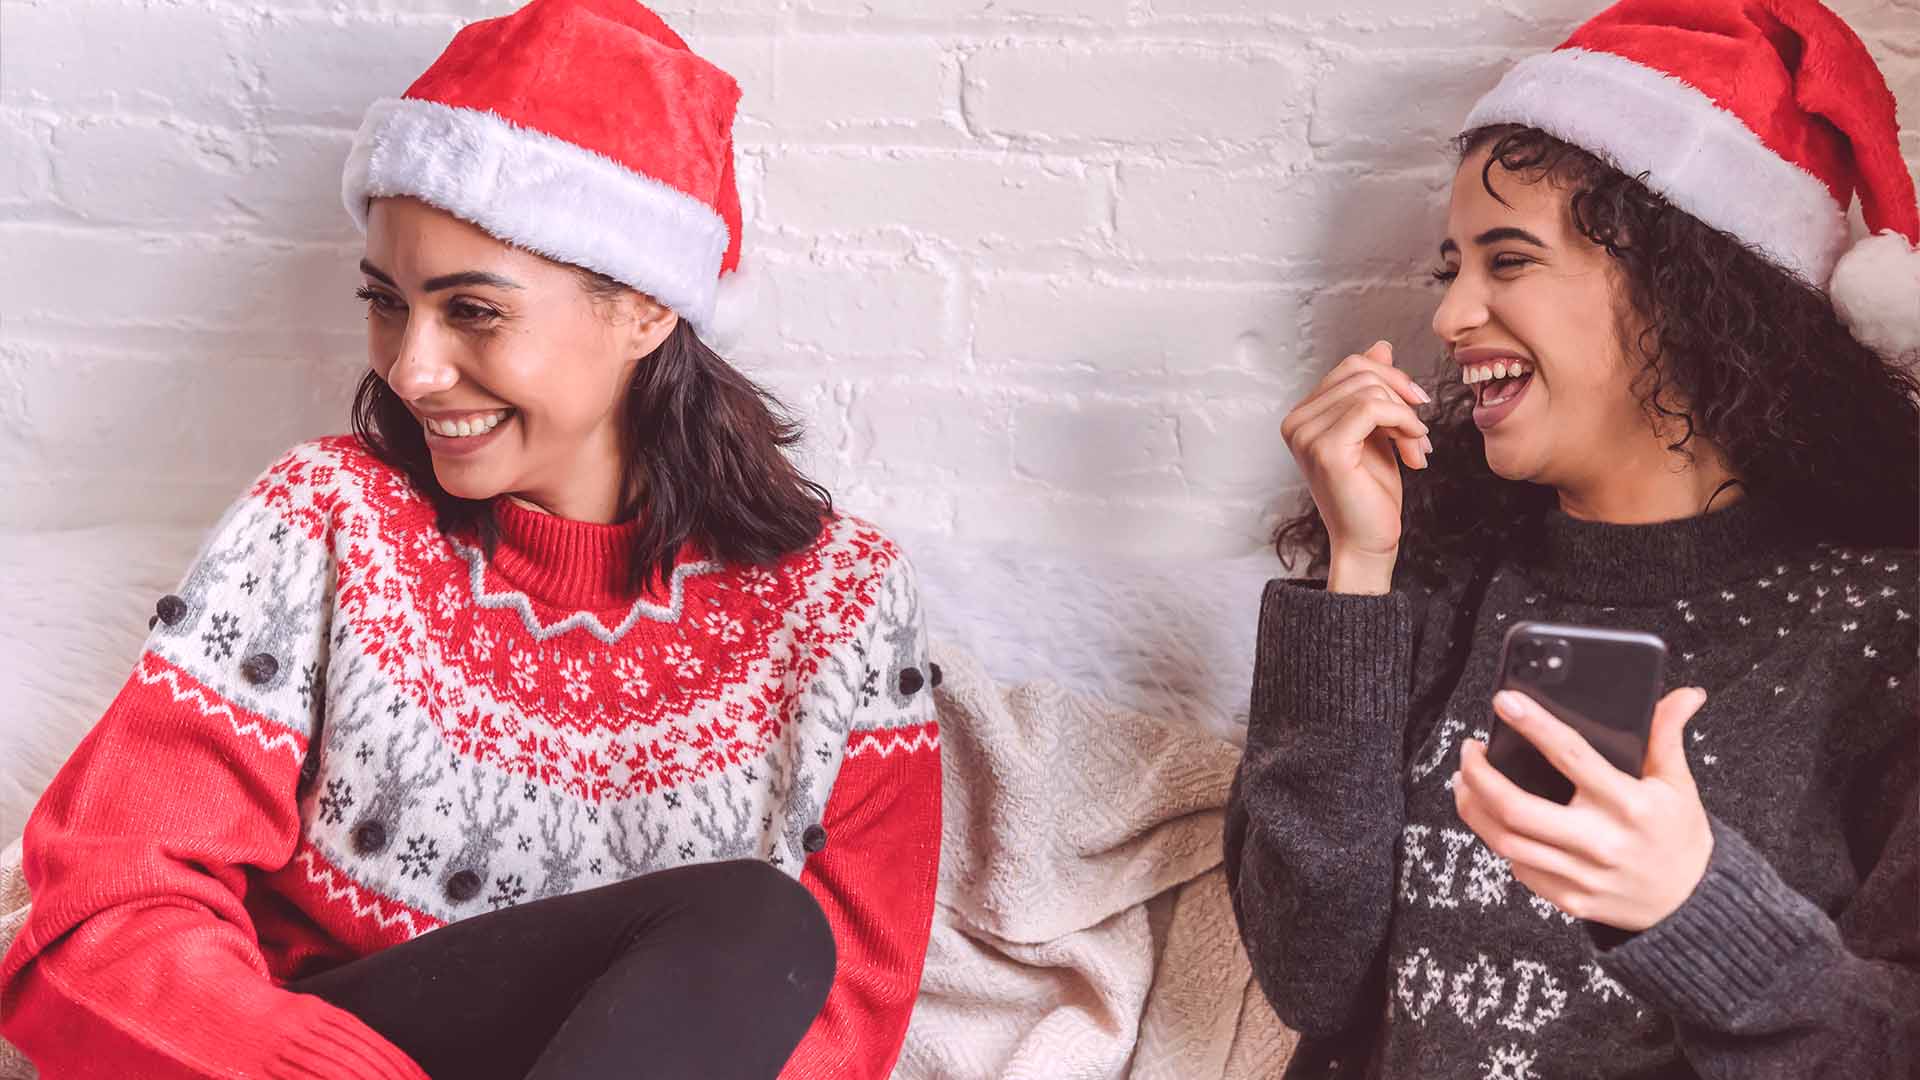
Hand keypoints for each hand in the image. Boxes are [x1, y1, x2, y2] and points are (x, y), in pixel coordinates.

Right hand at [1278, 341, 1431, 591]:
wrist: (1369, 540)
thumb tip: (1380, 346)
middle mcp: (1296, 422)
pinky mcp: (1325, 449)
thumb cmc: (1371, 492)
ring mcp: (1306, 435)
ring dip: (1406, 416)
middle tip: (1419, 434)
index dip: (1391, 380)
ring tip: (1416, 447)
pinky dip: (1404, 423)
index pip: (1350, 366)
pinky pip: (1373, 409)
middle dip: (1401, 397)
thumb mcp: (1377, 430)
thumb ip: (1373, 389)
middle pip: (1360, 371)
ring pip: (1369, 389)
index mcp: (1303, 415)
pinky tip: (1414, 450)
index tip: (1415, 410)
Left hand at [1453, 687, 1714, 932]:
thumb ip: (1667, 735)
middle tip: (1470, 751)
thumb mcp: (1677, 783)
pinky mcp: (1570, 899)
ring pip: (1505, 841)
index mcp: (1628, 804)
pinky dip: (1499, 839)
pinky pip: (1519, 868)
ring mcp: (1582, 875)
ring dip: (1473, 807)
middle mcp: (1601, 841)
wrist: (1691, 902)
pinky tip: (1492, 818)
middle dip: (1479, 775)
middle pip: (1516, 807)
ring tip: (1466, 780)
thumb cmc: (1678, 835)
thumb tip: (1685, 694)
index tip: (1506, 702)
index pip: (1571, 755)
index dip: (1534, 725)